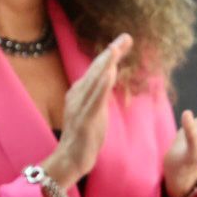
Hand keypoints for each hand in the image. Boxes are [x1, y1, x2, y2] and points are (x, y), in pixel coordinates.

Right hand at [43, 34, 130, 187]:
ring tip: (116, 49)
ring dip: (106, 64)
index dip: (111, 54)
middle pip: (96, 69)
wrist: (70, 159)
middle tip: (125, 37)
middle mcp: (77, 95)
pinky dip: (102, 86)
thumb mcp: (95, 109)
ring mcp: (80, 107)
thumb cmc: (84, 135)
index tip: (125, 40)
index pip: (98, 68)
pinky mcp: (85, 120)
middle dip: (111, 52)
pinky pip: (95, 100)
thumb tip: (109, 74)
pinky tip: (109, 74)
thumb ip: (100, 92)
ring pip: (94, 81)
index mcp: (80, 92)